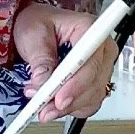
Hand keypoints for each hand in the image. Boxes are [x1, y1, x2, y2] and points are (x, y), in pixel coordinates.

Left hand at [14, 2, 115, 118]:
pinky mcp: (95, 81)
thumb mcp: (32, 33)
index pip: (91, 62)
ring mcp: (101, 66)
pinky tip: (55, 107)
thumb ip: (40, 57)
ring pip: (93, 97)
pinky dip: (72, 109)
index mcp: (89, 29)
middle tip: (44, 108)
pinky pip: (90, 103)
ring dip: (68, 107)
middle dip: (68, 100)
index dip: (76, 84)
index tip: (59, 99)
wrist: (38, 29)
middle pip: (94, 83)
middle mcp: (101, 48)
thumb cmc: (38, 24)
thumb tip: (43, 82)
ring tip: (43, 107)